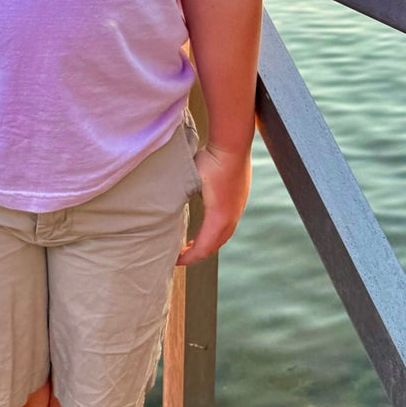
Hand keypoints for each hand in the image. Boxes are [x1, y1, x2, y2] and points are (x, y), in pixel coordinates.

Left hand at [177, 143, 250, 266]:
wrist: (233, 145)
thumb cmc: (210, 162)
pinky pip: (229, 222)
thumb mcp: (190, 182)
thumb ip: (180, 197)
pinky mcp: (240, 198)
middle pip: (215, 245)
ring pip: (224, 234)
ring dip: (209, 242)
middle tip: (182, 255)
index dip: (189, 257)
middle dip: (198, 253)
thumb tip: (165, 208)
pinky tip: (209, 224)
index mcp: (219, 217)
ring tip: (194, 244)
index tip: (176, 261)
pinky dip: (217, 231)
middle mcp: (232, 216)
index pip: (204, 247)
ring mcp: (238, 207)